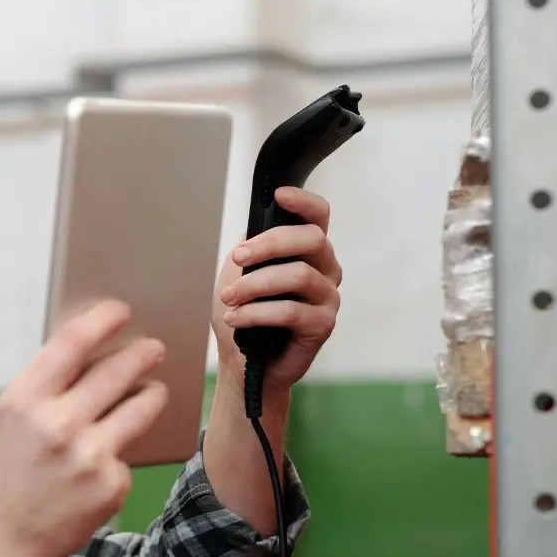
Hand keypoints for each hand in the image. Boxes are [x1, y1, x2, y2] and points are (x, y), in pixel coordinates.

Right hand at [0, 300, 167, 556]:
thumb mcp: (4, 423)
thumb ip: (42, 390)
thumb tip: (91, 356)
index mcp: (22, 401)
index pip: (72, 342)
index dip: (102, 319)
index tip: (120, 310)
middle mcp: (58, 425)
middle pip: (118, 371)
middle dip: (142, 354)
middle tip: (154, 347)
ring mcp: (88, 458)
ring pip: (141, 407)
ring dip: (152, 394)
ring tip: (153, 391)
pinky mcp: (110, 487)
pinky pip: (126, 457)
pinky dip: (118, 457)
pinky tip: (99, 467)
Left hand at [213, 186, 341, 389]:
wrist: (242, 361)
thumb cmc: (245, 313)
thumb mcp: (241, 273)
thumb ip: (252, 248)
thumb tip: (252, 233)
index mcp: (308, 251)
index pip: (319, 216)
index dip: (304, 201)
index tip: (279, 195)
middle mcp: (325, 269)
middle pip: (311, 239)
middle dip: (269, 244)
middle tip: (237, 258)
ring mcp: (327, 297)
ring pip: (298, 275)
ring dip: (255, 285)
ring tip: (228, 298)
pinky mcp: (323, 325)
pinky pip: (291, 311)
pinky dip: (256, 313)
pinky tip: (235, 318)